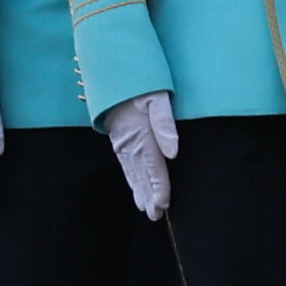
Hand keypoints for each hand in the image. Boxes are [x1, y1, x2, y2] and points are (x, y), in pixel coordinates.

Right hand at [105, 90, 179, 220]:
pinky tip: (135, 187)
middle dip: (148, 196)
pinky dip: (130, 178)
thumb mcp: (157, 96)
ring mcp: (120, 141)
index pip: (153, 167)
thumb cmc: (140, 81)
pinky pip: (124, 164)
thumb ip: (165, 123)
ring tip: (145, 209)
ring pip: (131, 172)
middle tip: (155, 216)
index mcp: (140, 134)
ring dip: (139, 191)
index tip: (164, 204)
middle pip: (141, 175)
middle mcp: (128, 142)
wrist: (112, 70)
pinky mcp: (117, 137)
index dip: (159, 187)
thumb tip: (173, 152)